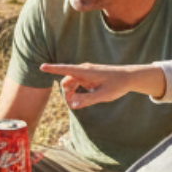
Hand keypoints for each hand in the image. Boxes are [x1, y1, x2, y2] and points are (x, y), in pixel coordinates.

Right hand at [39, 62, 162, 109]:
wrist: (129, 77)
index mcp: (86, 72)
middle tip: (74, 105)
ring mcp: (86, 73)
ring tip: (80, 103)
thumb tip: (72, 105)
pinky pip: (77, 83)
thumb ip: (86, 100)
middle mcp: (83, 70)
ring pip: (71, 83)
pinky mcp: (88, 76)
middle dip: (66, 93)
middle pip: (66, 81)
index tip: (41, 67)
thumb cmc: (117, 85)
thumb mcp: (102, 96)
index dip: (52, 69)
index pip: (65, 69)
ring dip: (72, 93)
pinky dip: (77, 91)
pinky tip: (87, 97)